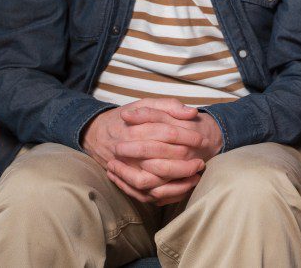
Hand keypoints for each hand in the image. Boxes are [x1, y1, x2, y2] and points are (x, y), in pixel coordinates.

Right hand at [81, 99, 209, 204]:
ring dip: (177, 184)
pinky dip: (166, 196)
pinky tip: (183, 188)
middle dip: (185, 165)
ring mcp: (126, 171)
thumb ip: (169, 106)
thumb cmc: (128, 118)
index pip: (166, 134)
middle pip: (160, 164)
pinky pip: (147, 196)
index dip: (188, 137)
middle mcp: (129, 153)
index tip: (201, 140)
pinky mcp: (127, 183)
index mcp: (134, 130)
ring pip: (152, 185)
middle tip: (201, 162)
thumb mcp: (146, 103)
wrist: (98, 134)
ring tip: (195, 177)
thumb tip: (192, 113)